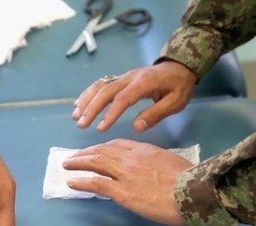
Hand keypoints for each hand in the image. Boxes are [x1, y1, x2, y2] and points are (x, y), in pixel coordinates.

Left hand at [62, 139, 192, 225]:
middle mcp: (131, 158)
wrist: (192, 193)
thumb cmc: (189, 181)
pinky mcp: (121, 192)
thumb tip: (150, 170)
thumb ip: (156, 163)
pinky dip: (81, 182)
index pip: (117, 144)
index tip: (94, 150)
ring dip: (78, 163)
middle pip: (102, 151)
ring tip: (66, 165)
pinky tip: (71, 182)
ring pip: (95, 163)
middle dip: (85, 153)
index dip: (102, 147)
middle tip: (73, 157)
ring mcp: (124, 175)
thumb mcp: (172, 163)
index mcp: (144, 150)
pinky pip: (96, 184)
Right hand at [72, 61, 196, 132]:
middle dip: (91, 108)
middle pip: (105, 91)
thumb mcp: (175, 102)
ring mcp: (123, 76)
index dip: (110, 113)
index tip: (101, 128)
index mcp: (144, 83)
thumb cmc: (179, 86)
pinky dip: (87, 94)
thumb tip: (136, 127)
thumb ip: (155, 114)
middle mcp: (129, 77)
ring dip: (86, 101)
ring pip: (99, 86)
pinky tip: (78, 105)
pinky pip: (100, 84)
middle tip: (81, 124)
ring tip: (76, 117)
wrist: (180, 66)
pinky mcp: (120, 78)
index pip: (123, 99)